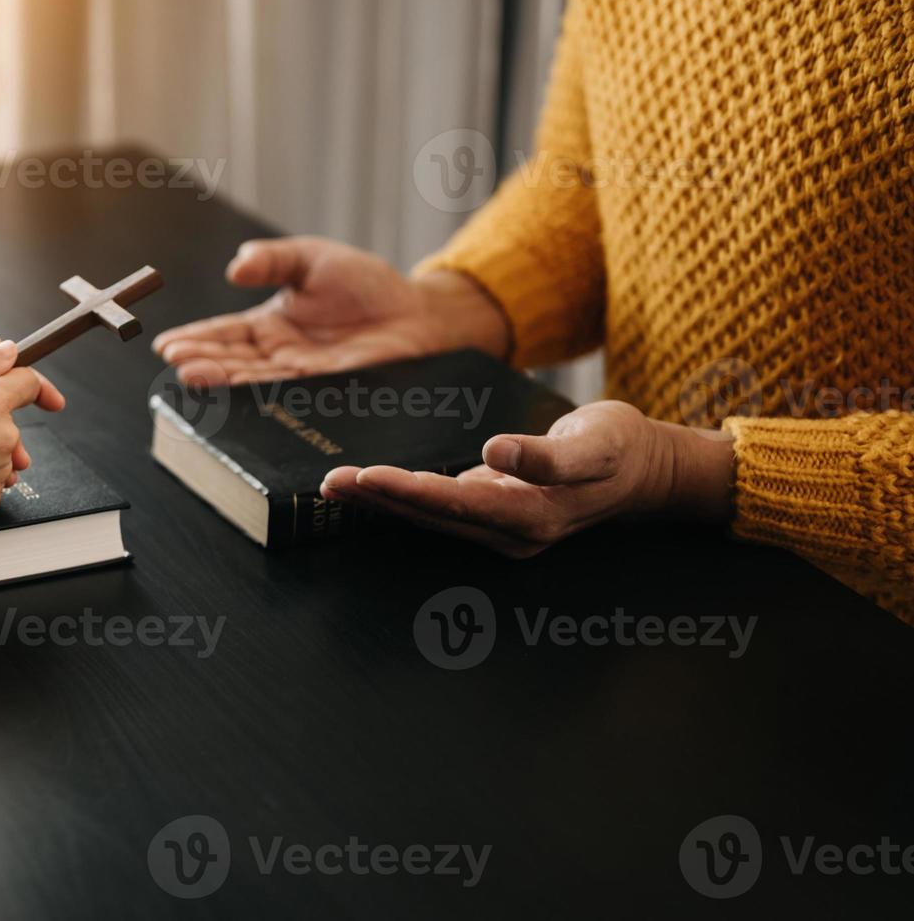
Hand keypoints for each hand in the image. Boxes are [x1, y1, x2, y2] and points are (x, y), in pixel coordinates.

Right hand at [151, 236, 510, 385]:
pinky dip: (261, 395)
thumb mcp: (312, 258)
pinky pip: (289, 395)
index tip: (167, 345)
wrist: (419, 315)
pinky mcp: (327, 391)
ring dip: (221, 380)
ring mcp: (301, 376)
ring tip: (191, 376)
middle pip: (231, 361)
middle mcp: (278, 355)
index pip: (224, 334)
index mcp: (268, 326)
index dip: (195, 339)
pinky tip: (238, 394)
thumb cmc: (367, 285)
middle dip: (201, 362)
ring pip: (253, 381)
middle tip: (175, 363)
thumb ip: (274, 260)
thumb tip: (236, 266)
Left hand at [319, 401, 734, 556]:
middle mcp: (512, 533)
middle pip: (432, 517)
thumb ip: (548, 456)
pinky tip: (372, 488)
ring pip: (431, 516)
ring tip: (337, 485)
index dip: (407, 493)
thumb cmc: (621, 448)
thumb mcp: (597, 443)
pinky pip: (440, 510)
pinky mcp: (496, 515)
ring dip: (383, 502)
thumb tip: (495, 453)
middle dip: (380, 500)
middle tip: (331, 482)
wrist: (644, 468)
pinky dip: (404, 497)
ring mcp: (503, 529)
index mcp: (533, 517)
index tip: (365, 477)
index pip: (456, 505)